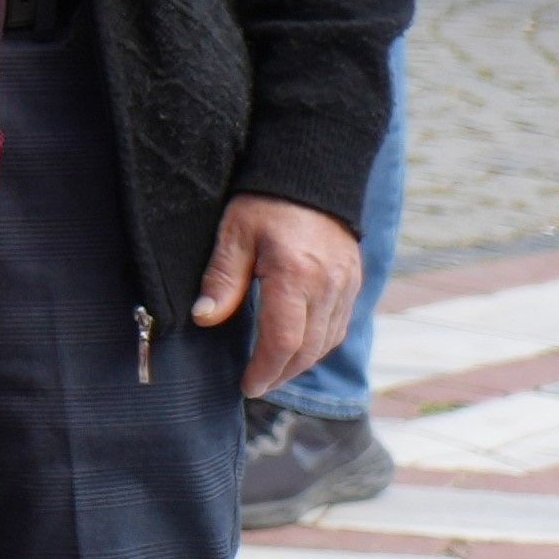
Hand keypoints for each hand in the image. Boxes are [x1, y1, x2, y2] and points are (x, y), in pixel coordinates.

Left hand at [191, 194, 362, 397]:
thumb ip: (222, 278)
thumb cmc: (265, 202)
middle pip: (308, 349)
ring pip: (328, 341)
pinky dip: (319, 344)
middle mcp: (328, 285)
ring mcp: (346, 284)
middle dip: (282, 373)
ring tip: (274, 372)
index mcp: (295, 274)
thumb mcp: (234, 234)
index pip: (283, 340)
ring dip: (301, 363)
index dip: (265, 369)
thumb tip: (205, 319)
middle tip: (257, 385)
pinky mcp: (354, 281)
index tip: (247, 385)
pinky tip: (299, 348)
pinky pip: (340, 325)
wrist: (312, 172)